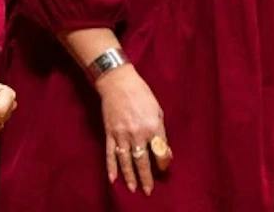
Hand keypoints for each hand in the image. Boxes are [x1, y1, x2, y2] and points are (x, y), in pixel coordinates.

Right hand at [94, 67, 168, 194]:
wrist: (117, 82)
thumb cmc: (141, 94)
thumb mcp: (157, 111)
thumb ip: (161, 132)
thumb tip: (164, 151)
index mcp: (153, 127)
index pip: (160, 152)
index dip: (163, 163)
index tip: (163, 168)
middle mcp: (137, 133)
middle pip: (143, 160)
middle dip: (146, 177)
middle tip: (148, 191)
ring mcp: (121, 134)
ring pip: (126, 160)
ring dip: (130, 176)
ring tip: (133, 189)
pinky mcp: (109, 133)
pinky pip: (110, 153)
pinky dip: (111, 166)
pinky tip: (113, 178)